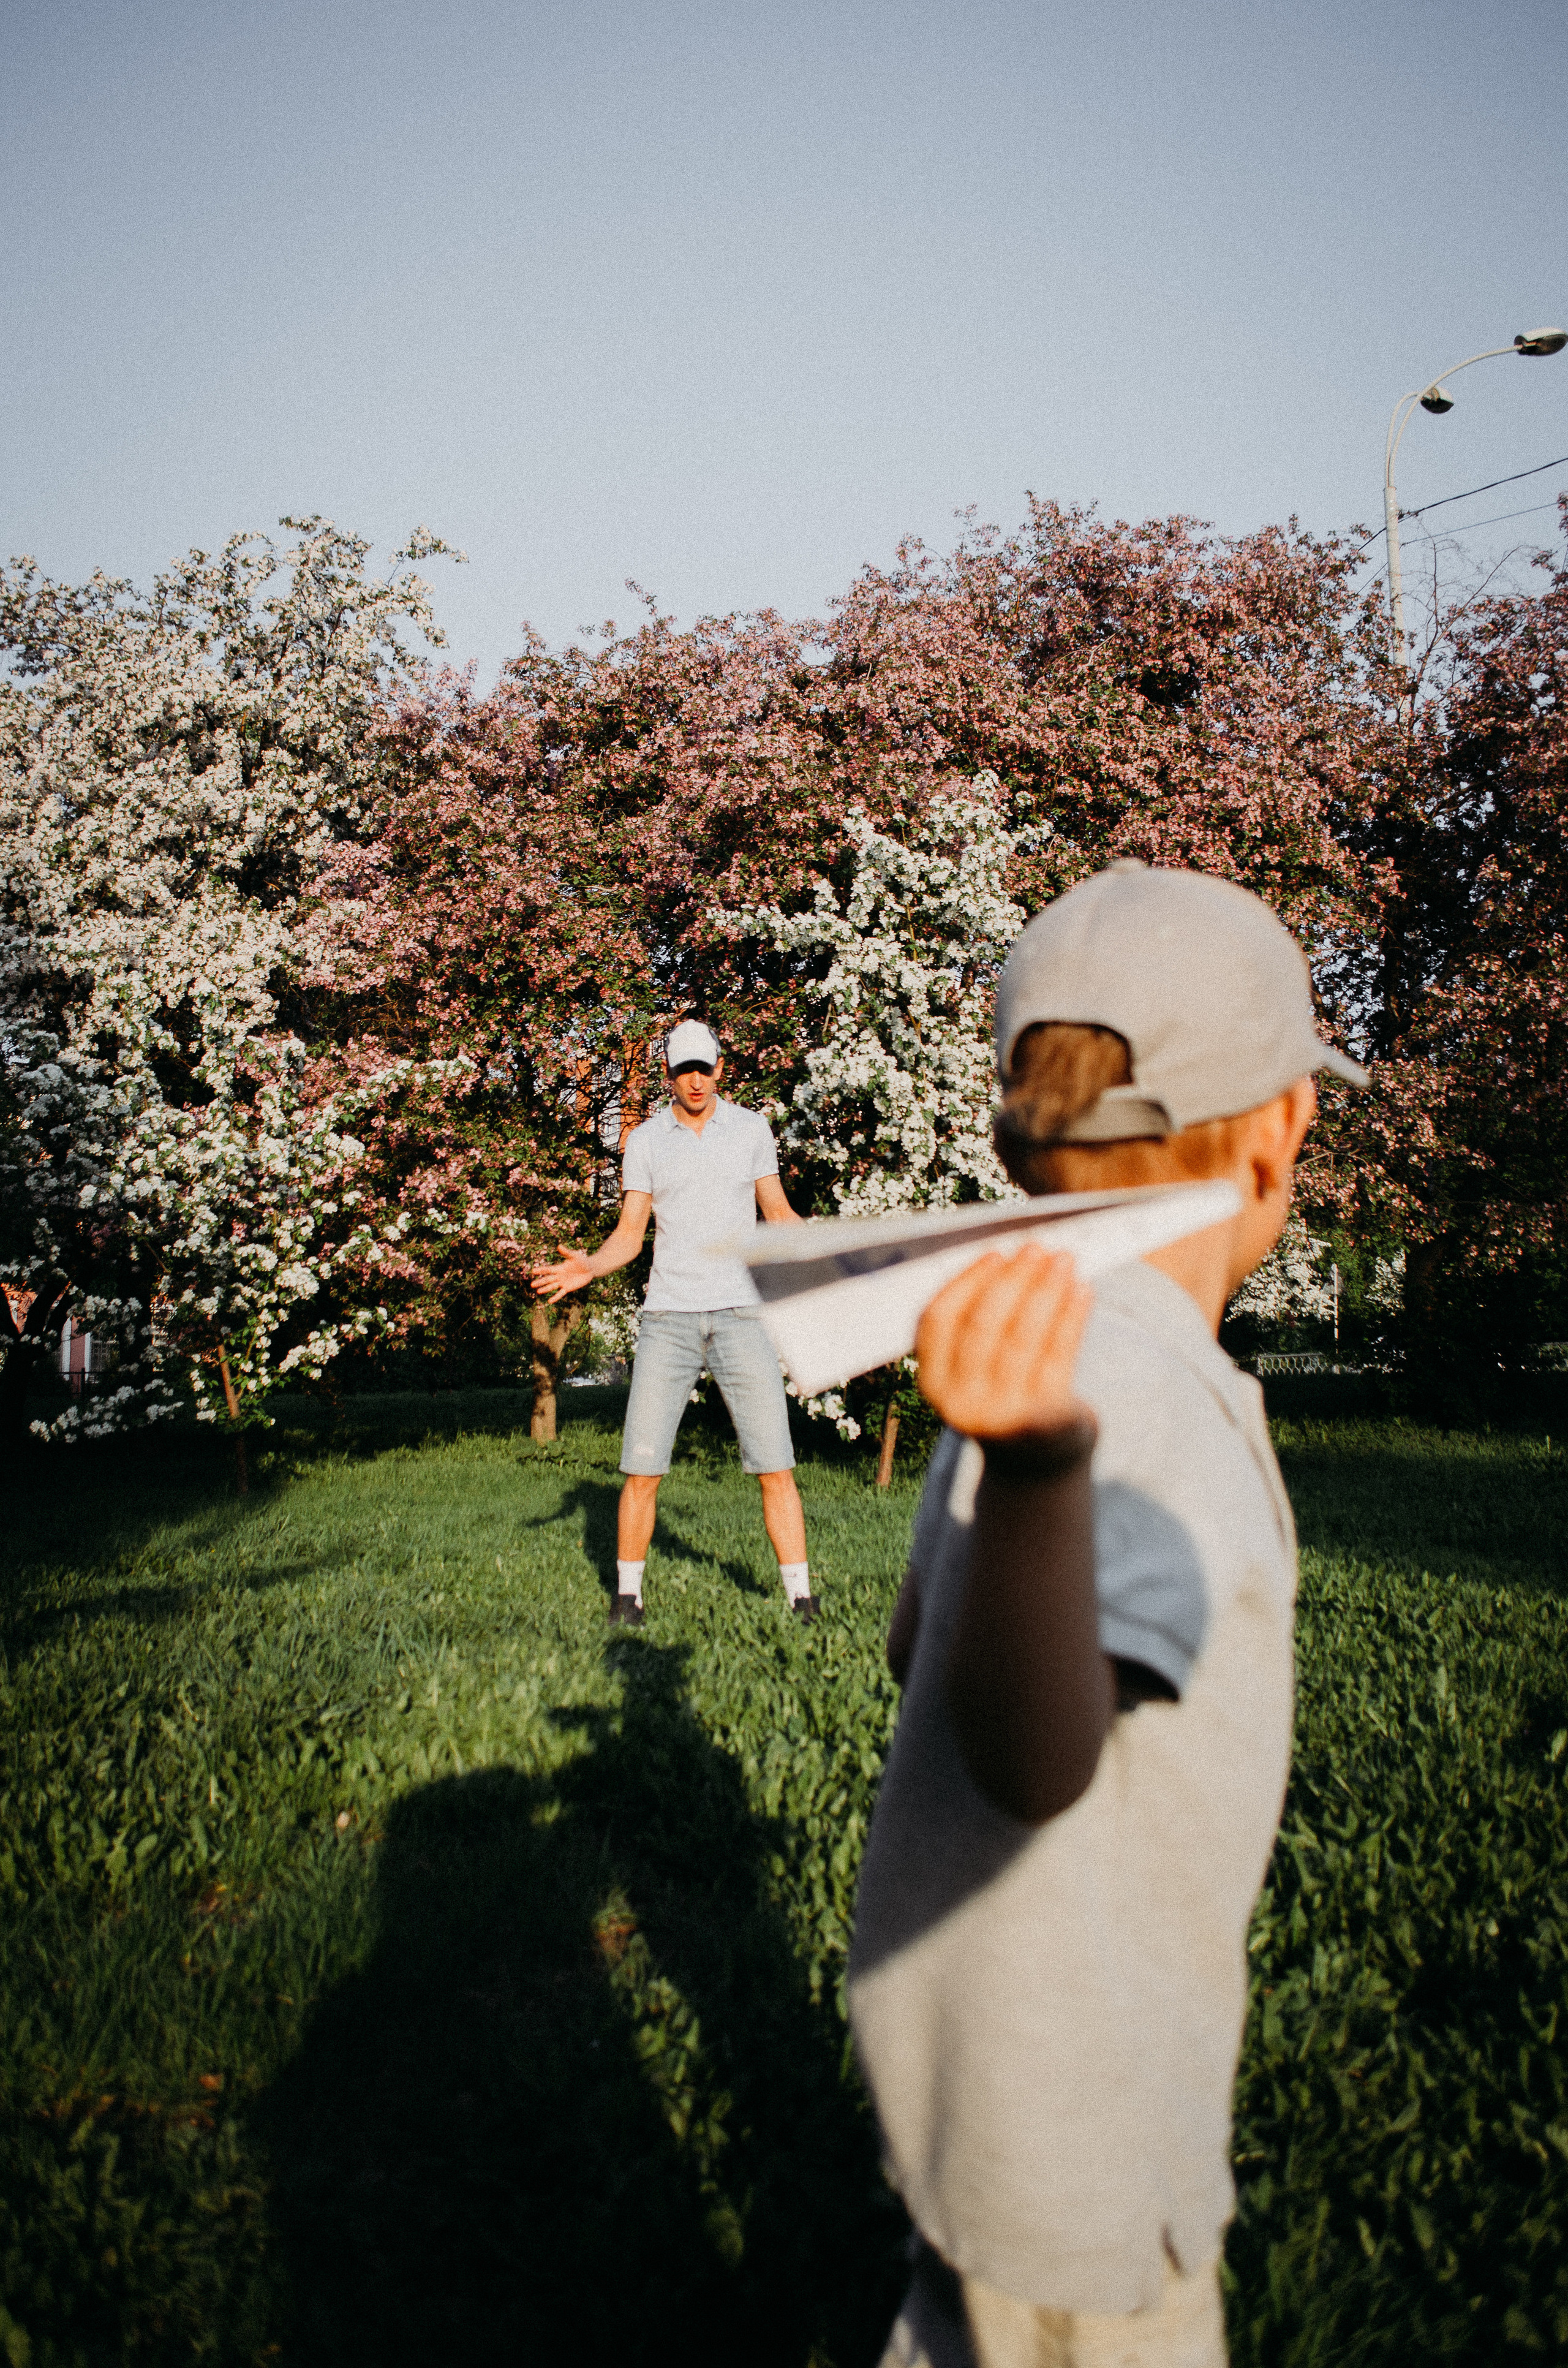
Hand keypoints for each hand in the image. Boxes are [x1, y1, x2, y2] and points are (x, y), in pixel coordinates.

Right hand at [530, 1247, 594, 1303]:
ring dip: (545, 1289)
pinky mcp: (568, 1288)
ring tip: (538, 1292)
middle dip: (541, 1282)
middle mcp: (559, 1276)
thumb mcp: (574, 1256)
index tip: (533, 1271)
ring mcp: (563, 1283)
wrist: (590, 1269)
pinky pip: (561, 1293)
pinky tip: (549, 1301)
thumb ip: (567, 1252)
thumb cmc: (582, 1261)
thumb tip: (559, 1246)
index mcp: (559, 1268)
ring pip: (552, 1287)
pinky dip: (555, 1297)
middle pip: (548, 1279)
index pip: (549, 1270)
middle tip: (532, 1285)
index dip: (541, 1270)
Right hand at [916, 1245, 1092, 1440]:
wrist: (1036, 1460)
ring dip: (1046, 1291)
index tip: (995, 1252)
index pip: (939, 1321)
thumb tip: (1011, 1255)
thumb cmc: (1005, 1391)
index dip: (967, 1282)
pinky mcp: (1043, 1420)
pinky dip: (1071, 1317)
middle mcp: (959, 1403)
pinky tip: (1083, 1290)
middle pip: (982, 1326)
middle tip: (1036, 1247)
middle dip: (1012, 1280)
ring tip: (1065, 1260)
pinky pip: (1058, 1357)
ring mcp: (1000, 1416)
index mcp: (932, 1382)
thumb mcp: (976, 1368)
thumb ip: (978, 1322)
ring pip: (1023, 1339)